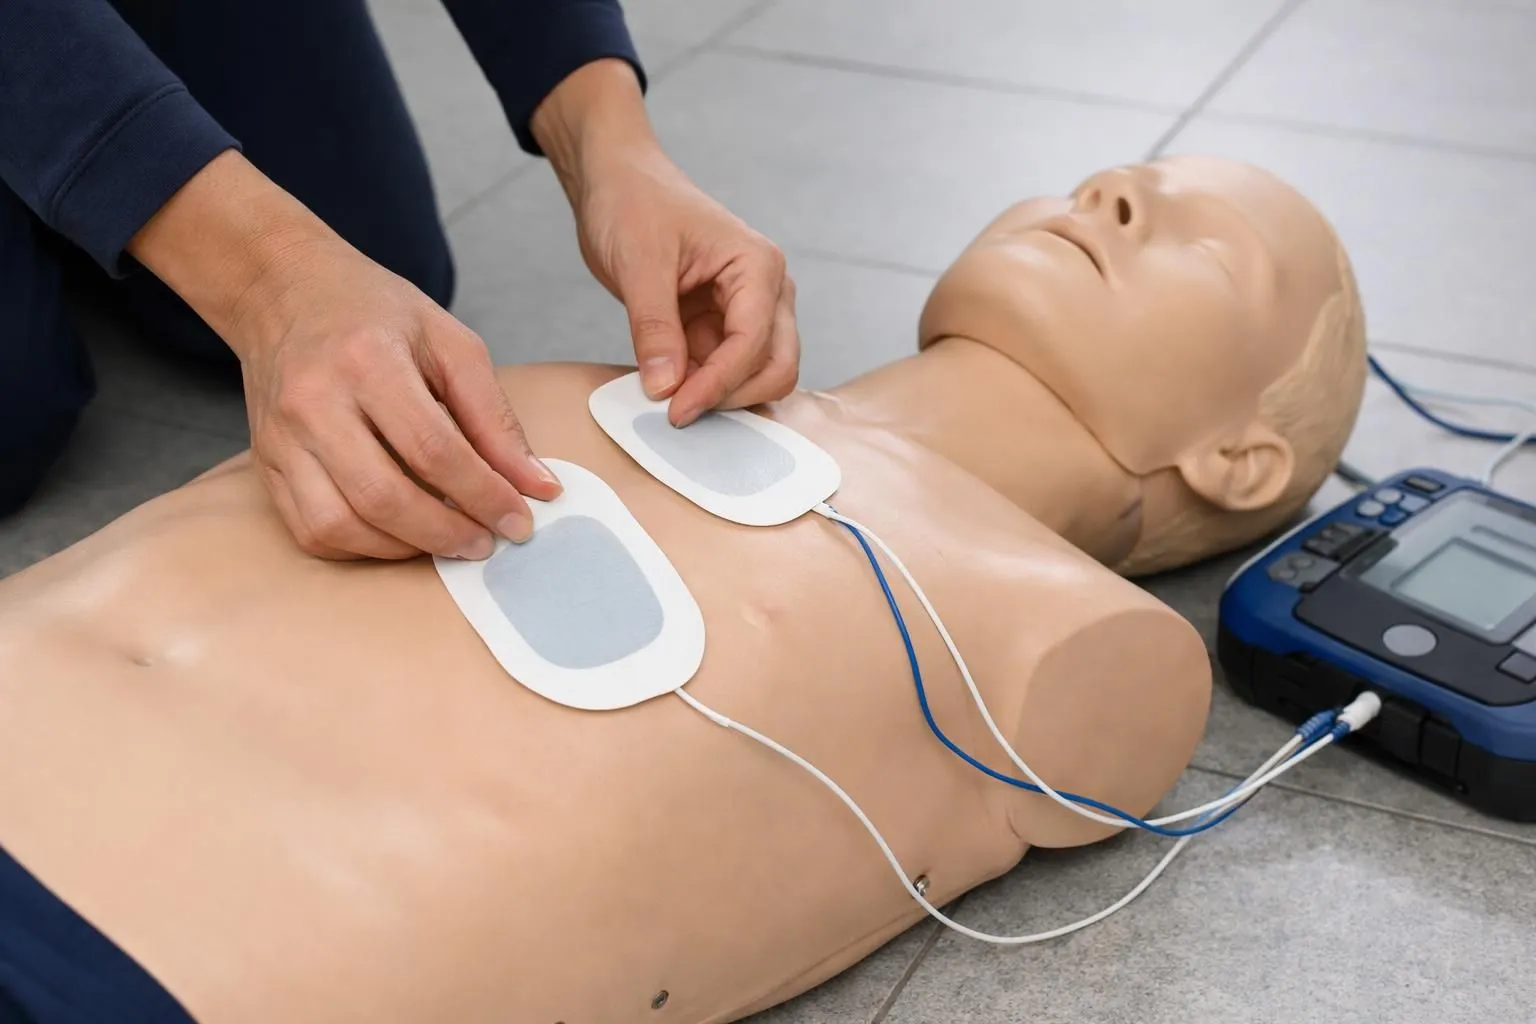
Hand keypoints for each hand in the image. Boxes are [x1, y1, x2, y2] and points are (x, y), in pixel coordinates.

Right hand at [233, 239, 561, 559]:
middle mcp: (314, 403)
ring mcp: (282, 438)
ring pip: (340, 525)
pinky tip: (399, 534)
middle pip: (384, 496)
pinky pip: (310, 531)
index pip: (434, 451)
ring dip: (404, 549)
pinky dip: (361, 547)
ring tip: (446, 540)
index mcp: (367, 361)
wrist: (286, 293)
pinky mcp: (266, 464)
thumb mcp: (450, 344)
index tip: (520, 522)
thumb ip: (495, 418)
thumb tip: (537, 485)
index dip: (484, 496)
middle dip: (446, 534)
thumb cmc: (375, 315)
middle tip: (486, 543)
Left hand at [534, 61, 799, 425]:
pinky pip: (726, 371)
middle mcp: (766, 290)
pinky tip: (669, 390)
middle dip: (732, 396)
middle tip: (678, 413)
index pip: (754, 342)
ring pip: (758, 375)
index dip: (718, 384)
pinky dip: (703, 387)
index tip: (676, 409)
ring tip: (668, 399)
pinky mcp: (723, 325)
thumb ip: (654, 327)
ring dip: (720, 396)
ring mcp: (749, 310)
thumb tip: (665, 387)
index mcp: (757, 266)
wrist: (618, 182)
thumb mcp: (638, 263)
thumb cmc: (633, 202)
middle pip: (776, 367)